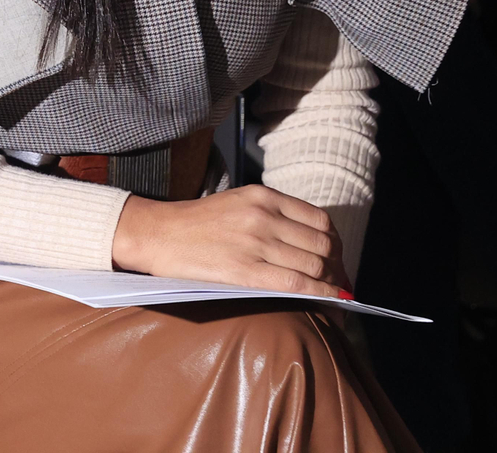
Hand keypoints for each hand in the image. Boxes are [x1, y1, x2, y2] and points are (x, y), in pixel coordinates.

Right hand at [111, 185, 350, 299]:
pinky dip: (319, 293)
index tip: (336, 258)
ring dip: (330, 281)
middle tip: (338, 279)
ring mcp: (255, 243)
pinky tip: (327, 299)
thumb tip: (313, 242)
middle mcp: (263, 216)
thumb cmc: (197, 222)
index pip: (320, 220)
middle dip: (336, 265)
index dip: (335, 243)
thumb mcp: (238, 202)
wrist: (158, 235)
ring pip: (314, 265)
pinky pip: (297, 284)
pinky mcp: (246, 270)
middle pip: (323, 244)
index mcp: (262, 196)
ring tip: (332, 292)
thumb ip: (273, 213)